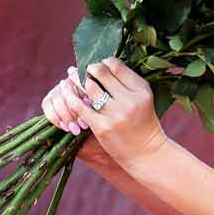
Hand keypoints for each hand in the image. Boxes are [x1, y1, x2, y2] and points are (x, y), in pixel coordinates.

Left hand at [40, 59, 169, 171]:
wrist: (146, 153)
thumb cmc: (143, 123)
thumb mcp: (143, 99)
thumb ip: (127, 83)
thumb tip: (102, 64)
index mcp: (141, 89)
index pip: (115, 65)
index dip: (102, 62)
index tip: (95, 65)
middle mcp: (129, 99)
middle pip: (100, 72)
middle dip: (87, 68)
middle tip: (79, 68)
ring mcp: (116, 114)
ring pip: (88, 87)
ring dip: (76, 79)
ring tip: (70, 76)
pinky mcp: (102, 127)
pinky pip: (81, 107)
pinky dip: (71, 97)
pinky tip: (67, 93)